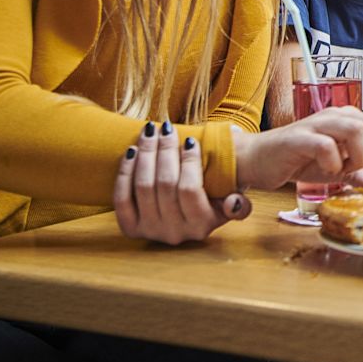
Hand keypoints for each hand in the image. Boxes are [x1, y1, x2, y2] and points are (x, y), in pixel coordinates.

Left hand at [115, 121, 247, 244]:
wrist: (183, 220)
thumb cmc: (211, 202)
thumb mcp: (231, 204)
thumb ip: (240, 206)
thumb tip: (234, 202)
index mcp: (201, 226)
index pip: (190, 190)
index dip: (188, 162)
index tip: (189, 140)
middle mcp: (175, 233)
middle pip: (165, 184)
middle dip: (165, 150)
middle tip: (166, 128)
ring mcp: (150, 231)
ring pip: (143, 187)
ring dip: (146, 154)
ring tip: (150, 132)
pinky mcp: (130, 228)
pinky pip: (122, 197)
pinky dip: (125, 172)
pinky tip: (132, 151)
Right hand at [232, 107, 362, 195]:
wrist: (258, 160)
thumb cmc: (300, 161)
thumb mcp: (337, 169)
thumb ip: (359, 171)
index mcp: (352, 121)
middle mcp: (339, 117)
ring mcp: (319, 124)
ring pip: (357, 128)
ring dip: (362, 156)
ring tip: (351, 171)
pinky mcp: (300, 137)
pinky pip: (326, 144)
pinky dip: (334, 160)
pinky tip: (328, 171)